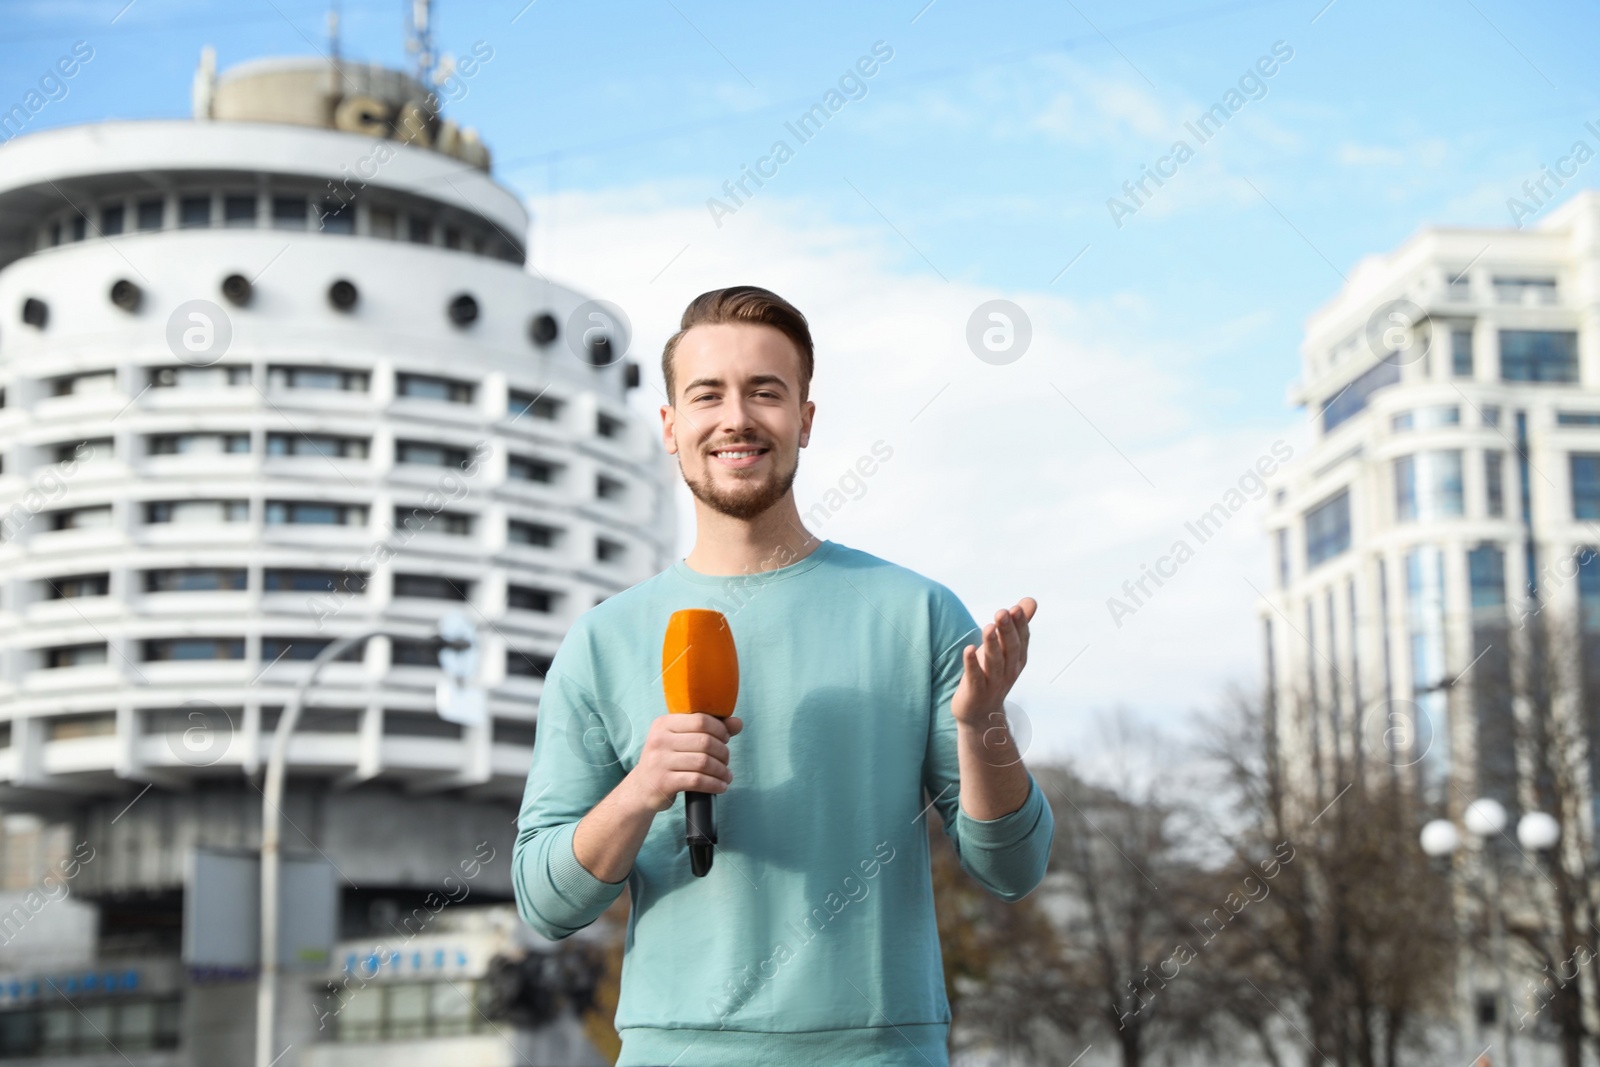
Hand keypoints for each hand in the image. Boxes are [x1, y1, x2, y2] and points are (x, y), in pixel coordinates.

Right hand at [624, 713, 743, 813]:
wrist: (641, 788)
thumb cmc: (667, 760)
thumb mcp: (682, 740)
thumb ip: (709, 729)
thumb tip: (737, 723)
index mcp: (664, 723)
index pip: (701, 720)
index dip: (720, 730)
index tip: (725, 739)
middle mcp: (659, 740)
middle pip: (705, 741)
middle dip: (723, 752)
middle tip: (726, 760)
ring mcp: (659, 761)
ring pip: (703, 762)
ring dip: (721, 770)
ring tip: (726, 775)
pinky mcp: (663, 782)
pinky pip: (697, 781)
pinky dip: (714, 784)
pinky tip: (721, 786)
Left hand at [951, 597, 1035, 726]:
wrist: (981, 714)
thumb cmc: (992, 674)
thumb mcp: (1005, 650)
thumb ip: (1016, 625)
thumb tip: (1031, 601)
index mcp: (1017, 659)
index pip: (1021, 639)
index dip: (1019, 625)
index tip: (1015, 608)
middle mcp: (1009, 671)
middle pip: (1010, 649)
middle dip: (1007, 630)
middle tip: (1002, 612)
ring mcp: (993, 683)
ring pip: (994, 662)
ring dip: (991, 644)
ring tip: (988, 627)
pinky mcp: (976, 692)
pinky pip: (975, 677)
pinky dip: (972, 664)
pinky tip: (968, 649)